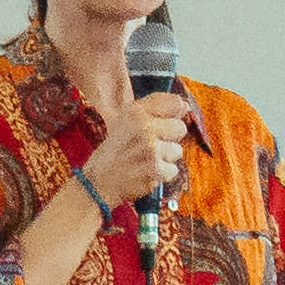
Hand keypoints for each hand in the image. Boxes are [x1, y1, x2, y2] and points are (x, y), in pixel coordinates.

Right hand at [75, 91, 192, 213]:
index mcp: (136, 111)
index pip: (175, 102)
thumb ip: (155, 109)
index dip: (175, 113)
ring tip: (146, 160)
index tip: (166, 121)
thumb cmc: (115, 151)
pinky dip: (162, 174)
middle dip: (169, 138)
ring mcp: (150, 148)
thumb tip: (185, 105)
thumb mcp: (125, 121)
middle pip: (180, 127)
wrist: (99, 182)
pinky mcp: (155, 169)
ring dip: (165, 158)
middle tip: (150, 146)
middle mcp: (144, 126)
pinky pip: (173, 170)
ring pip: (177, 150)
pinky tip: (146, 172)